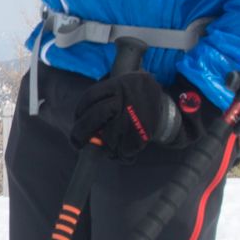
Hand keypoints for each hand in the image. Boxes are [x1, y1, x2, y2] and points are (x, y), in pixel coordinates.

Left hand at [67, 66, 211, 159]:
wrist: (162, 102)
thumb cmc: (133, 98)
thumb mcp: (120, 88)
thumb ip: (103, 102)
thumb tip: (87, 131)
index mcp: (117, 85)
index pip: (89, 98)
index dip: (79, 112)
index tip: (77, 122)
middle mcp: (125, 98)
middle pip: (96, 115)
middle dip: (81, 132)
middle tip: (77, 143)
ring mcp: (134, 115)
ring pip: (109, 136)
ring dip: (105, 146)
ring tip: (108, 148)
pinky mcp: (142, 132)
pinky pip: (125, 149)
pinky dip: (121, 155)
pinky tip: (122, 152)